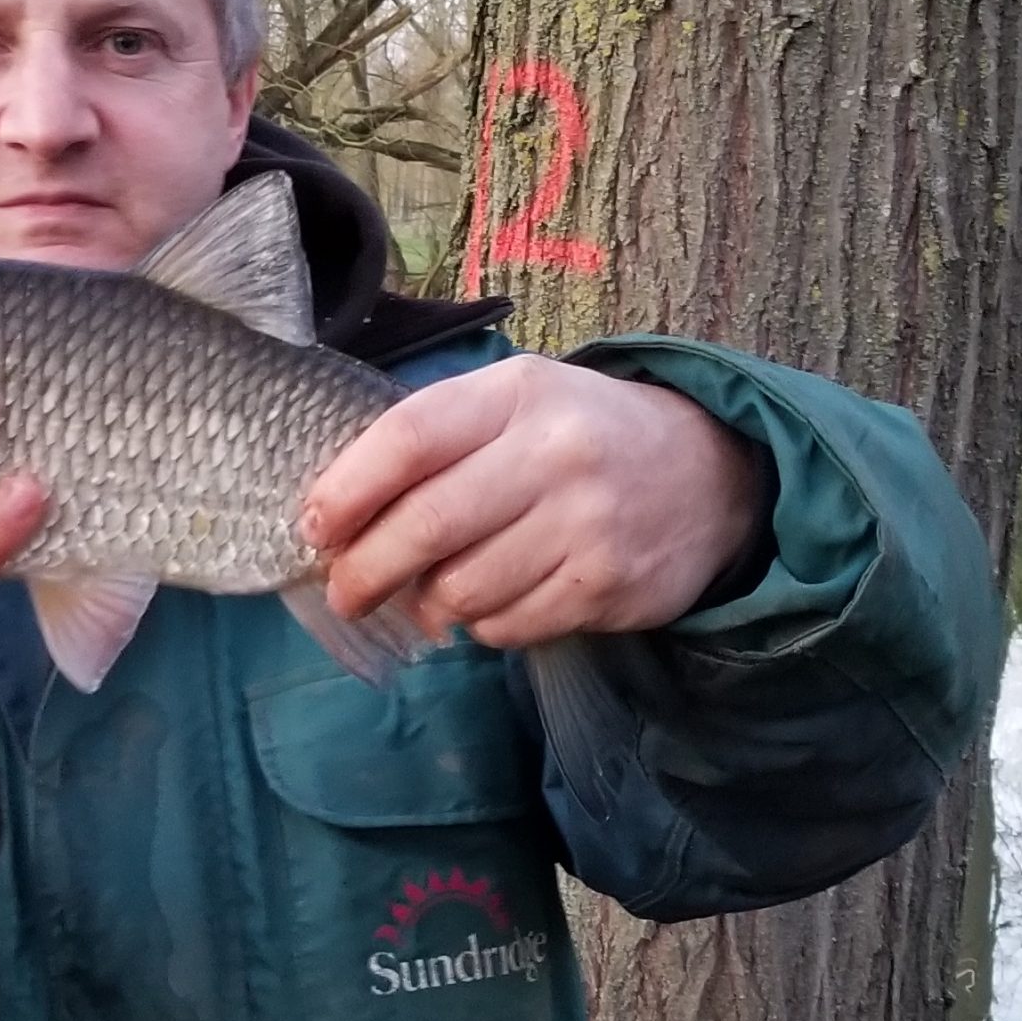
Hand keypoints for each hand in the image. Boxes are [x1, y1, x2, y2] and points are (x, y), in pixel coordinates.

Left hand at [300, 354, 761, 650]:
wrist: (708, 473)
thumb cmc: (577, 436)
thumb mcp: (513, 403)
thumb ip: (431, 441)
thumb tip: (335, 516)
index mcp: (518, 393)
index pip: (409, 439)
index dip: (346, 491)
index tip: (313, 528)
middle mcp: (555, 452)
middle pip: (426, 525)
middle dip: (365, 570)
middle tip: (343, 591)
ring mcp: (587, 523)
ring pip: (462, 589)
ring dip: (430, 602)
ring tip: (433, 591)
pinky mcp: (609, 586)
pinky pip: (507, 627)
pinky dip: (483, 625)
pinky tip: (494, 601)